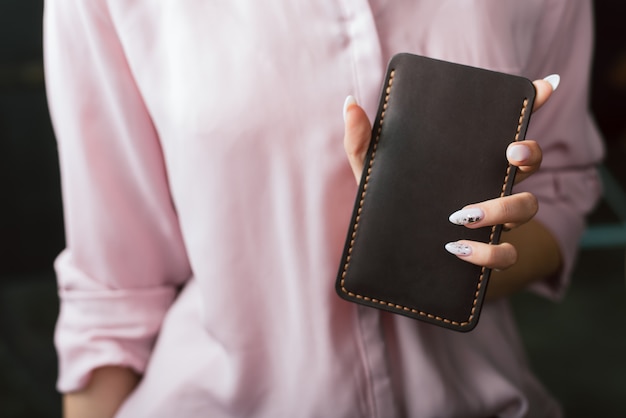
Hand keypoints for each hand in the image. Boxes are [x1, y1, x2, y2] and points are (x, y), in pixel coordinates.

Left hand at [343, 76, 557, 272]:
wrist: (391, 255)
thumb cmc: (388, 203)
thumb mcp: (372, 171)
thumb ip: (361, 140)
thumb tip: (350, 103)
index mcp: (469, 159)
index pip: (507, 127)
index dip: (535, 103)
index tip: (545, 85)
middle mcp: (490, 184)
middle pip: (530, 164)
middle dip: (530, 154)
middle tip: (510, 154)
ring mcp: (494, 220)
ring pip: (527, 208)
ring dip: (504, 210)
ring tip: (462, 216)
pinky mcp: (488, 253)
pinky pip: (506, 255)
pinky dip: (489, 254)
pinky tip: (458, 250)